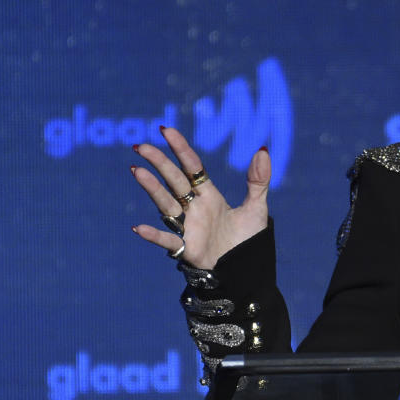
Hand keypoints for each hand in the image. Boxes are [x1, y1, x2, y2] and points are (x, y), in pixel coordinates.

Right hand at [130, 127, 269, 269]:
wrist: (246, 268)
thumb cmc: (248, 238)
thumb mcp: (256, 207)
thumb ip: (258, 180)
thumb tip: (262, 149)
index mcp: (208, 195)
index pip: (191, 167)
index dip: (180, 149)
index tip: (165, 130)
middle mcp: (194, 207)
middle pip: (174, 180)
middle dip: (159, 163)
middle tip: (141, 146)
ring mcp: (187, 226)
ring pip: (166, 204)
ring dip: (152, 188)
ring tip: (136, 171)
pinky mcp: (186, 248)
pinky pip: (167, 240)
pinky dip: (154, 235)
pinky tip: (138, 228)